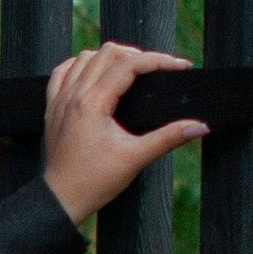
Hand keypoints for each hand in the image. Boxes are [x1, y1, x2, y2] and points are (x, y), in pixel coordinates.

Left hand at [40, 42, 206, 223]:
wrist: (61, 199)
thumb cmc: (95, 182)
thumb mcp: (136, 158)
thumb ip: (169, 138)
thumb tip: (200, 126)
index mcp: (93, 103)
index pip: (129, 65)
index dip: (159, 60)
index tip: (180, 66)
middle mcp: (73, 95)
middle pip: (107, 53)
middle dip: (138, 55)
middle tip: (158, 69)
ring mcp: (59, 100)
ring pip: (84, 57)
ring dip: (109, 57)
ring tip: (131, 69)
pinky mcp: (52, 108)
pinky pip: (62, 72)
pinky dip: (80, 65)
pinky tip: (93, 73)